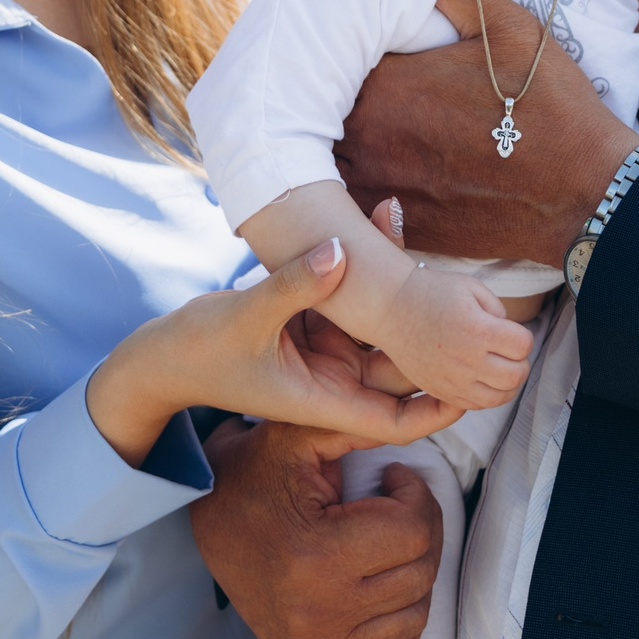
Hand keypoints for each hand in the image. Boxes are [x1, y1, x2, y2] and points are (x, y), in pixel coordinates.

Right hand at [86, 239, 465, 465]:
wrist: (160, 355)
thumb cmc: (198, 348)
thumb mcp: (248, 314)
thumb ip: (295, 284)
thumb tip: (341, 250)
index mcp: (324, 398)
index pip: (397, 419)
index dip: (441, 407)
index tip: (478, 384)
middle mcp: (331, 379)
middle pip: (398, 367)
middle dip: (434, 340)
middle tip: (477, 301)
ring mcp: (322, 354)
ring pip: (379, 328)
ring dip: (403, 293)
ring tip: (436, 245)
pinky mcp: (310, 329)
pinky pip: (353, 304)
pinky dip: (367, 270)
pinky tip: (384, 219)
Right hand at [189, 418, 440, 638]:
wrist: (207, 526)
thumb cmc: (253, 474)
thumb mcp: (295, 434)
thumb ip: (354, 422)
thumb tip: (416, 420)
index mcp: (314, 556)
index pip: (413, 531)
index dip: (415, 494)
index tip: (393, 477)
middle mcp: (317, 612)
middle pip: (420, 572)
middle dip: (421, 528)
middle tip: (398, 504)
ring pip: (416, 612)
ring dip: (415, 569)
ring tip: (388, 540)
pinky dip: (401, 619)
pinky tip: (382, 583)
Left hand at [339, 0, 635, 261]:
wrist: (586, 192)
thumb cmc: (551, 107)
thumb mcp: (514, 28)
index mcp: (389, 86)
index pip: (326, 63)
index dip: (330, 57)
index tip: (341, 51)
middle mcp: (372, 139)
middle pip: (317, 115)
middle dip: (322, 102)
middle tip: (335, 90)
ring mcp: (381, 190)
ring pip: (326, 165)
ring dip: (331, 148)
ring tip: (346, 132)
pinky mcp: (399, 230)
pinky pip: (351, 212)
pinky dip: (349, 195)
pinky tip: (373, 177)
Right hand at [375, 265, 531, 410]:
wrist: (391, 308)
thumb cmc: (432, 293)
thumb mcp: (472, 287)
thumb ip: (498, 310)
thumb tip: (509, 336)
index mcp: (477, 329)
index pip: (523, 345)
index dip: (522, 337)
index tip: (511, 331)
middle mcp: (466, 359)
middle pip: (516, 375)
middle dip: (520, 362)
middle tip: (510, 352)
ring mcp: (452, 379)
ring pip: (499, 397)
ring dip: (507, 383)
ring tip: (500, 368)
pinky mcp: (440, 390)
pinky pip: (476, 405)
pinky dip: (487, 395)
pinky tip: (482, 379)